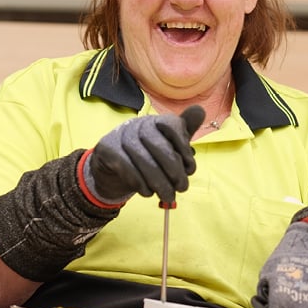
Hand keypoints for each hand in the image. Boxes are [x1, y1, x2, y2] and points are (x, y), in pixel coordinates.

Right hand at [81, 105, 205, 204]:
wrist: (112, 167)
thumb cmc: (147, 156)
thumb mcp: (168, 146)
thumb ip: (184, 134)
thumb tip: (200, 110)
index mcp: (155, 120)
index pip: (172, 126)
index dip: (184, 149)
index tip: (191, 169)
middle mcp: (137, 124)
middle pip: (160, 147)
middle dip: (175, 171)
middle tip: (182, 188)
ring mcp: (120, 135)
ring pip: (145, 161)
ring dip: (160, 183)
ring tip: (168, 197)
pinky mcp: (107, 149)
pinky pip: (128, 169)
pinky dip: (141, 184)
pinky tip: (148, 192)